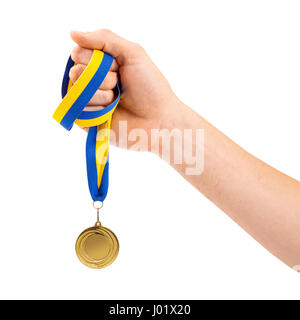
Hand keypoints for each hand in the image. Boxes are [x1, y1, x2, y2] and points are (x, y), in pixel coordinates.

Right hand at [70, 29, 179, 149]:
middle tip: (119, 84)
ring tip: (117, 100)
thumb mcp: (132, 53)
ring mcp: (87, 101)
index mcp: (100, 64)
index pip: (78, 53)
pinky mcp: (86, 121)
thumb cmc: (150, 87)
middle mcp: (91, 81)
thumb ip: (104, 38)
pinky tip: (111, 112)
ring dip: (102, 94)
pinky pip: (78, 109)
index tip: (118, 66)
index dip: (96, 59)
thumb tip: (72, 33)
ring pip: (76, 90)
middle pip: (75, 71)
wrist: (158, 119)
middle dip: (101, 77)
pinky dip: (98, 108)